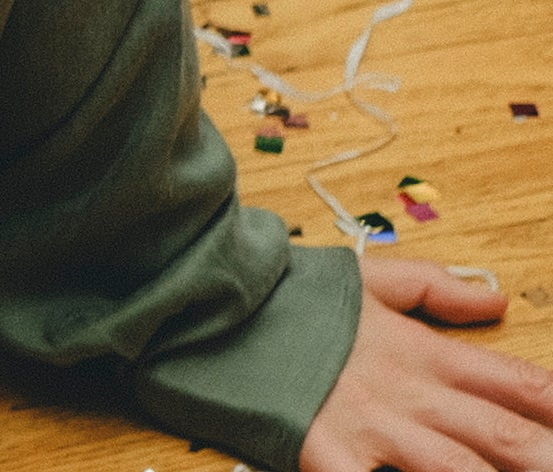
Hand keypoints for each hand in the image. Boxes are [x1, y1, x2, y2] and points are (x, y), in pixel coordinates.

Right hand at [300, 257, 552, 470]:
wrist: (212, 298)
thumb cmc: (287, 294)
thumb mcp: (365, 277)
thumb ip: (434, 289)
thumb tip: (496, 297)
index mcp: (421, 351)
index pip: (516, 382)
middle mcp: (409, 394)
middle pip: (506, 437)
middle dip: (548, 458)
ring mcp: (371, 428)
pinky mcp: (326, 455)